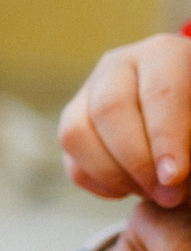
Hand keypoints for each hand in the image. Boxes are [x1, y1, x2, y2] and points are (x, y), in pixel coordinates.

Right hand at [60, 33, 190, 205]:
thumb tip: (173, 175)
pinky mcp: (73, 122)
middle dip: (136, 161)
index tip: (175, 178)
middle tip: (166, 195)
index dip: (165, 138)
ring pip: (76, 134)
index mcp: (165, 54)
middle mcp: (119, 65)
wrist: (185, 118)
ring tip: (150, 194)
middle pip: (109, 110)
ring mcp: (89, 92)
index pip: (159, 93)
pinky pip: (71, 159)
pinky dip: (99, 183)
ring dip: (113, 174)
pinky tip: (130, 190)